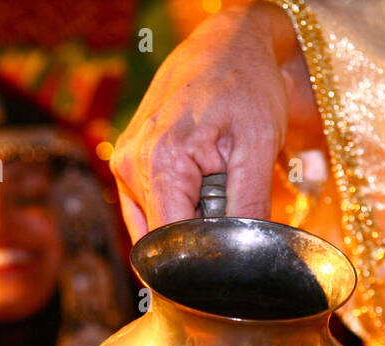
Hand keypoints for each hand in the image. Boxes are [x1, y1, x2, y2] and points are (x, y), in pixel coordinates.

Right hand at [110, 2, 316, 238]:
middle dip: (199, 239)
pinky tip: (202, 186)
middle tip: (233, 207)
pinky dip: (178, 209)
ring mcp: (125, 163)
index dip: (202, 261)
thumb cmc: (246, 87)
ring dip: (189, 222)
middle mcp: (131, 165)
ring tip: (218, 186)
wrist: (227, 45)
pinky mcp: (128, 163)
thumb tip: (245, 257)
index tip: (231, 258)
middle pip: (163, 239)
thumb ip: (249, 207)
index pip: (172, 246)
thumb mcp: (260, 147)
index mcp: (161, 162)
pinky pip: (151, 209)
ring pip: (156, 227)